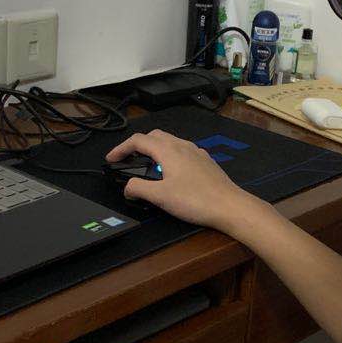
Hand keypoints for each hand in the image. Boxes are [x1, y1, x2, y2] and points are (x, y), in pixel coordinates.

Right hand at [104, 130, 266, 233]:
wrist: (230, 206)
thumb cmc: (196, 200)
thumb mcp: (161, 197)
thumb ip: (139, 189)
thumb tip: (127, 187)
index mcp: (168, 150)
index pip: (138, 140)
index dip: (121, 148)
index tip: (111, 159)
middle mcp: (182, 145)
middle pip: (154, 136)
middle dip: (138, 145)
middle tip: (128, 160)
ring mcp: (196, 152)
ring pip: (170, 142)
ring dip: (155, 149)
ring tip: (147, 166)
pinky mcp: (206, 161)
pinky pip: (183, 151)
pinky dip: (170, 155)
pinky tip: (172, 172)